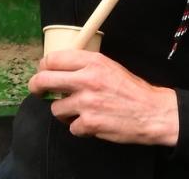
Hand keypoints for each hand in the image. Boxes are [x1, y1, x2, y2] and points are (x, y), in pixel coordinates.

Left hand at [27, 50, 178, 146]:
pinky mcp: (89, 123)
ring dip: (64, 112)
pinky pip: (71, 127)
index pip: (53, 59)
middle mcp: (87, 79)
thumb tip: (58, 69)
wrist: (152, 112)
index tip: (43, 72)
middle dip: (36, 87)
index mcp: (92, 62)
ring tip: (79, 111)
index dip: (43, 66)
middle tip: (38, 91)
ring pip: (56, 109)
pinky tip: (92, 123)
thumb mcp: (110, 66)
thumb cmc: (132, 90)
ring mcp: (86, 102)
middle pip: (44, 80)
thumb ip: (85, 66)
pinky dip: (79, 128)